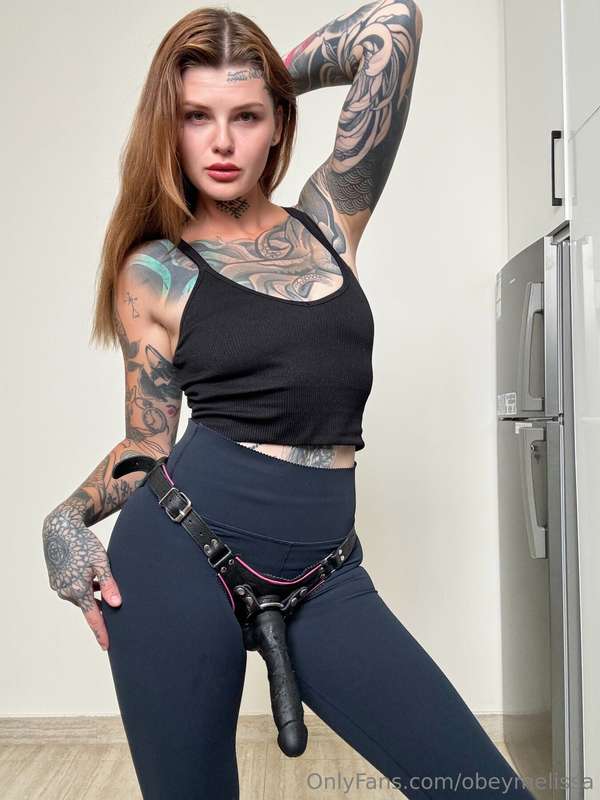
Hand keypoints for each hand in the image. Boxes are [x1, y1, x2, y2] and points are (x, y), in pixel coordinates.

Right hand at [42, 505, 121, 650]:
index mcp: (78, 590)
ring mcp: (59, 586)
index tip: (107, 646)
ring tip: (101, 581)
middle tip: (113, 603)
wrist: (60, 529)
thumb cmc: (84, 543)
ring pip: (80, 596)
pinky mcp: (56, 579)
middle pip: (88, 605)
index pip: (93, 618)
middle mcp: (66, 592)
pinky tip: (91, 576)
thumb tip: (116, 605)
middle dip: (100, 605)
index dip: (101, 632)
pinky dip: (83, 586)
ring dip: (92, 593)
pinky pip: (73, 589)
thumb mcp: (101, 562)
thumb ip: (109, 585)